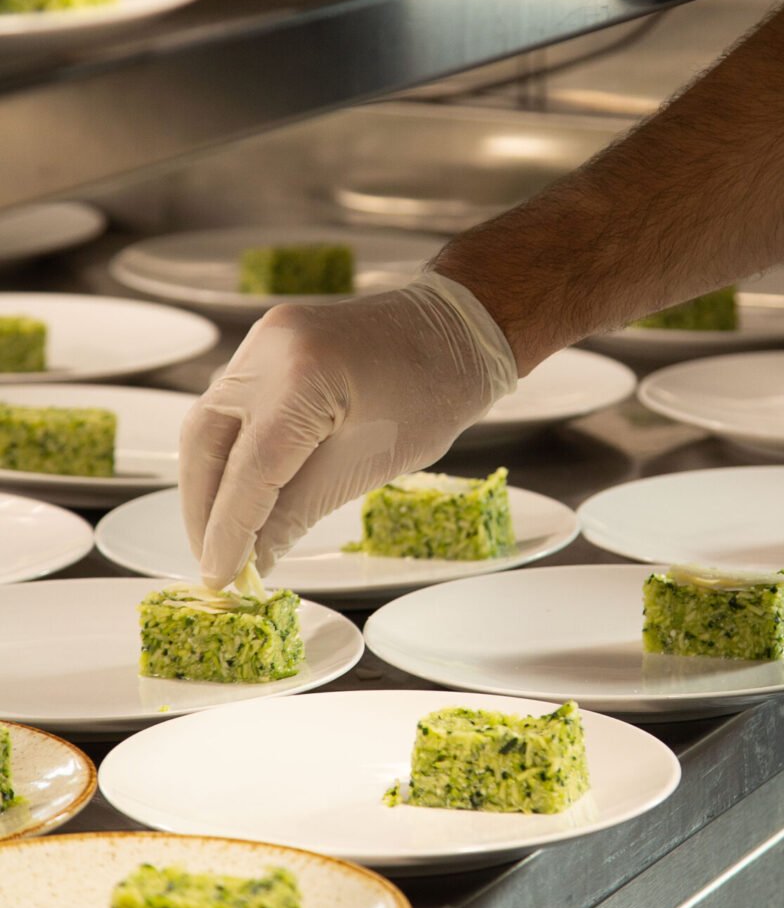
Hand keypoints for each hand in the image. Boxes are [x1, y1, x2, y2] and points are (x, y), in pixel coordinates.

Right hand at [180, 271, 516, 586]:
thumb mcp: (369, 464)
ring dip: (210, 480)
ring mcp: (263, 339)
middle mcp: (269, 350)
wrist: (457, 329)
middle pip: (205, 441)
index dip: (228, 532)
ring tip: (223, 533)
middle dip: (202, 508)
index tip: (220, 579)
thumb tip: (252, 560)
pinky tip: (241, 487)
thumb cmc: (431, 396)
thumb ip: (298, 513)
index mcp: (301, 379)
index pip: (248, 471)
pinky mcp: (267, 342)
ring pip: (209, 420)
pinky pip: (231, 401)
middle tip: (213, 560)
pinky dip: (230, 448)